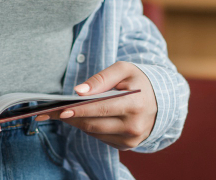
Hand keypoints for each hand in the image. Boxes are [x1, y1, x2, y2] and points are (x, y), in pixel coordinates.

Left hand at [35, 61, 156, 149]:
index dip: (80, 110)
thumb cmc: (138, 81)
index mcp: (136, 104)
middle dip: (72, 118)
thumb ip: (102, 78)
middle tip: (54, 112)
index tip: (61, 109)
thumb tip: (79, 91)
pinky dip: (91, 128)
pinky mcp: (127, 145)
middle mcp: (134, 126)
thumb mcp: (124, 70)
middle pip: (94, 124)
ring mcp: (131, 139)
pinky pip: (101, 138)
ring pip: (95, 133)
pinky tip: (84, 118)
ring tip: (65, 113)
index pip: (101, 109)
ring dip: (79, 123)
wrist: (161, 99)